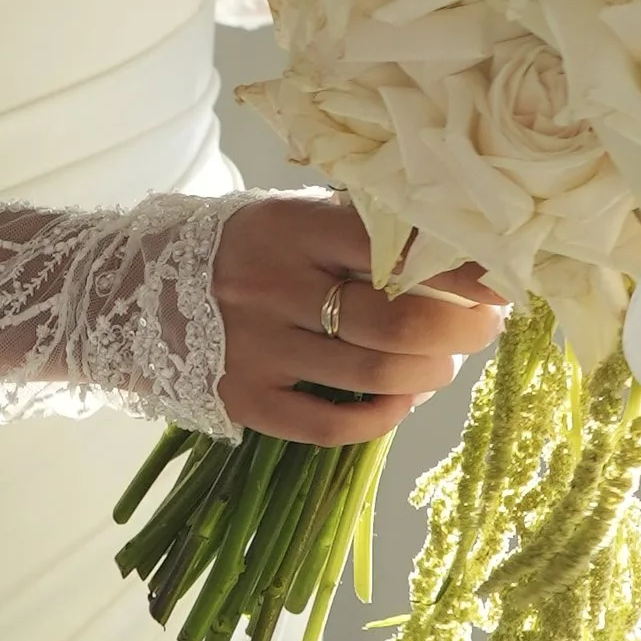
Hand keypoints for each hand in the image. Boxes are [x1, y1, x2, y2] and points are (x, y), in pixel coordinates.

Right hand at [211, 192, 505, 444]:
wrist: (137, 291)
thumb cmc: (244, 248)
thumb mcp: (292, 215)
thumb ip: (359, 229)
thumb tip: (455, 252)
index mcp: (293, 228)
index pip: (395, 247)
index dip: (460, 270)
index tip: (503, 282)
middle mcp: (275, 287)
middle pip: (397, 320)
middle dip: (460, 329)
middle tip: (485, 327)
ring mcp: (259, 349)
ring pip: (375, 376)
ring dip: (429, 374)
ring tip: (441, 364)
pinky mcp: (246, 401)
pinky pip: (331, 426)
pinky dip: (381, 418)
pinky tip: (399, 401)